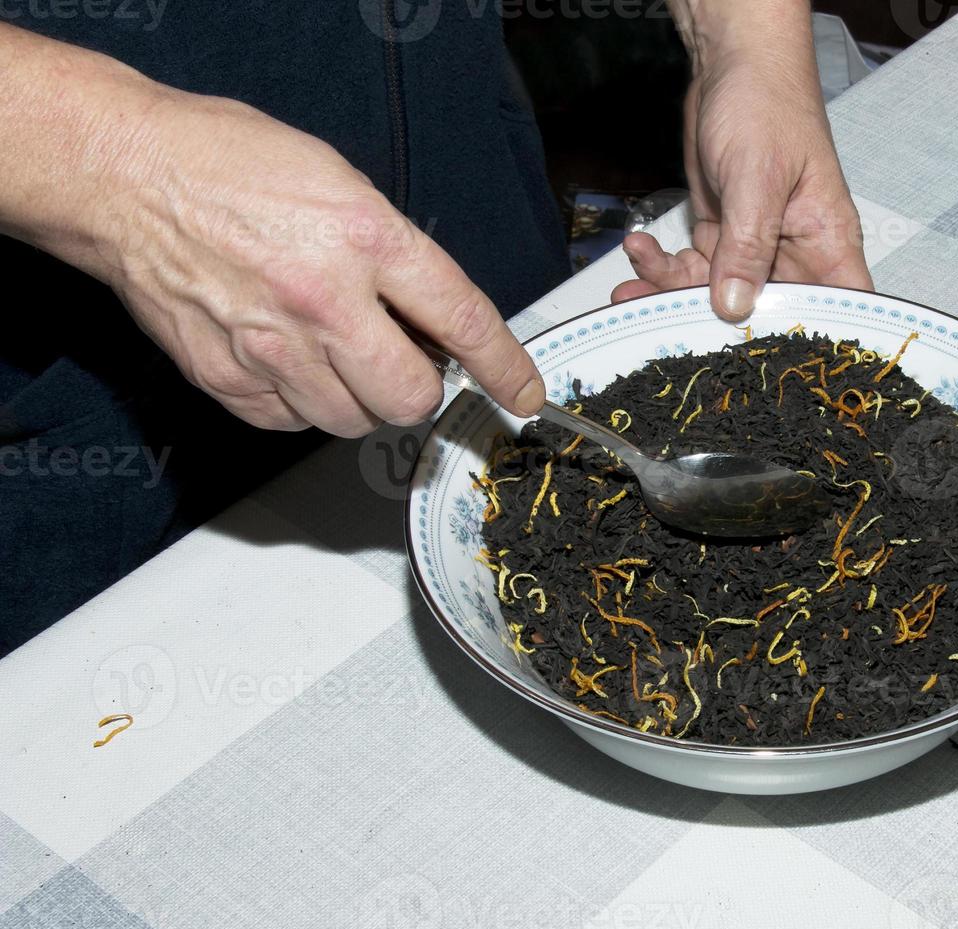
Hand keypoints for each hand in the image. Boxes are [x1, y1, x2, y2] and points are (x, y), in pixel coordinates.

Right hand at [77, 90, 543, 435]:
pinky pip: (293, 424)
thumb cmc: (228, 164)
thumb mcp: (341, 183)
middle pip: (410, 397)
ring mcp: (272, 346)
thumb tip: (432, 320)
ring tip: (335, 354)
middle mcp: (324, 300)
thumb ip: (394, 254)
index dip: (503, 367)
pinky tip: (289, 363)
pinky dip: (304, 406)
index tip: (522, 394)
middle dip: (419, 389)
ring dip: (360, 400)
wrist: (124, 177)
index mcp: (364, 237)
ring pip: (353, 422)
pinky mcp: (228, 378)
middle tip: (402, 362)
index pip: (462, 320)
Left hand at [613, 15, 870, 318]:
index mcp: (827, 243)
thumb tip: (733, 305)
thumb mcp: (758, 177)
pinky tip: (640, 252)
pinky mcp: (721, 235)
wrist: (731, 63)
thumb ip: (746, 245)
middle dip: (711, 325)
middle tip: (664, 327)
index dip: (815, 348)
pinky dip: (660, 266)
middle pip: (762, 315)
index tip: (775, 375)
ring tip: (632, 289)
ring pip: (715, 296)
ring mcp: (753, 246)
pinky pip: (690, 269)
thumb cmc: (768, 103)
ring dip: (670, 294)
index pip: (836, 311)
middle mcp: (793, 253)